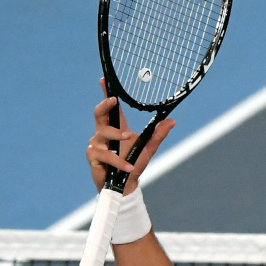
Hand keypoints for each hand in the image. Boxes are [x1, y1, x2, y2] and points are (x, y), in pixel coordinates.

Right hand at [86, 78, 174, 193]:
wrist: (125, 186)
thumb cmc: (133, 165)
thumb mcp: (148, 148)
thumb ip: (158, 135)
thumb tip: (172, 121)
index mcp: (116, 127)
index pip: (110, 108)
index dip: (106, 93)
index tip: (104, 80)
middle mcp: (103, 133)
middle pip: (99, 113)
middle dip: (105, 105)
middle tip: (114, 101)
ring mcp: (97, 144)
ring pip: (104, 133)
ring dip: (117, 135)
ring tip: (128, 137)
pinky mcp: (93, 157)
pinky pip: (106, 155)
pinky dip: (118, 161)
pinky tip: (128, 166)